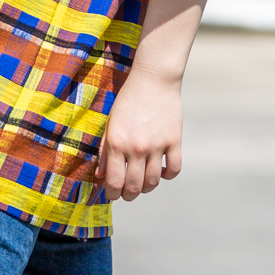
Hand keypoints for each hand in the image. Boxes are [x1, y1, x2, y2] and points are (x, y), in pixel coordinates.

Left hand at [95, 65, 182, 201]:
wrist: (153, 78)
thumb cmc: (128, 100)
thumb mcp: (111, 122)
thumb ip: (104, 150)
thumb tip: (101, 176)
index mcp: (116, 143)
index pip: (114, 182)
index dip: (112, 194)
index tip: (112, 194)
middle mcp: (136, 148)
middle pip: (134, 187)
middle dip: (128, 195)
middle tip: (127, 193)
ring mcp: (157, 145)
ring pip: (153, 183)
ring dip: (146, 188)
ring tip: (143, 183)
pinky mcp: (174, 141)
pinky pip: (174, 170)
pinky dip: (167, 176)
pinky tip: (161, 170)